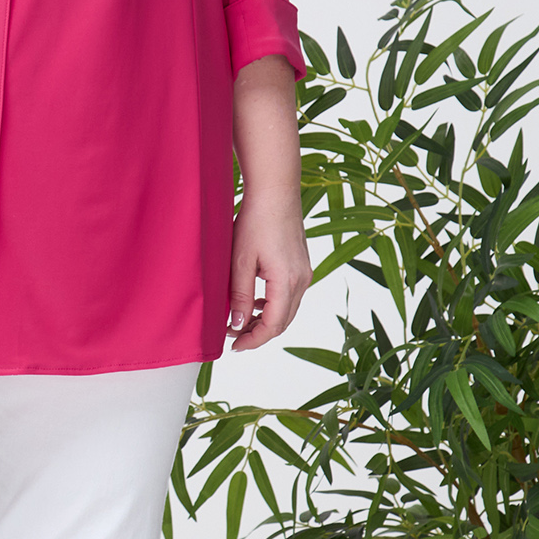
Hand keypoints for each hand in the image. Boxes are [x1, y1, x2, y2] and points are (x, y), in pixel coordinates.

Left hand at [227, 192, 311, 348]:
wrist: (275, 193)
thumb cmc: (255, 222)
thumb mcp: (240, 262)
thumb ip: (240, 296)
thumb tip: (238, 325)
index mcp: (288, 282)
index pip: (273, 325)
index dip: (253, 340)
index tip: (234, 346)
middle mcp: (302, 280)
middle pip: (283, 321)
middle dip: (258, 333)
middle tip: (233, 337)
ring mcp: (305, 273)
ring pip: (287, 310)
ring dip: (265, 320)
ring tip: (240, 322)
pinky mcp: (302, 266)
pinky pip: (290, 295)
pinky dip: (273, 305)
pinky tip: (256, 303)